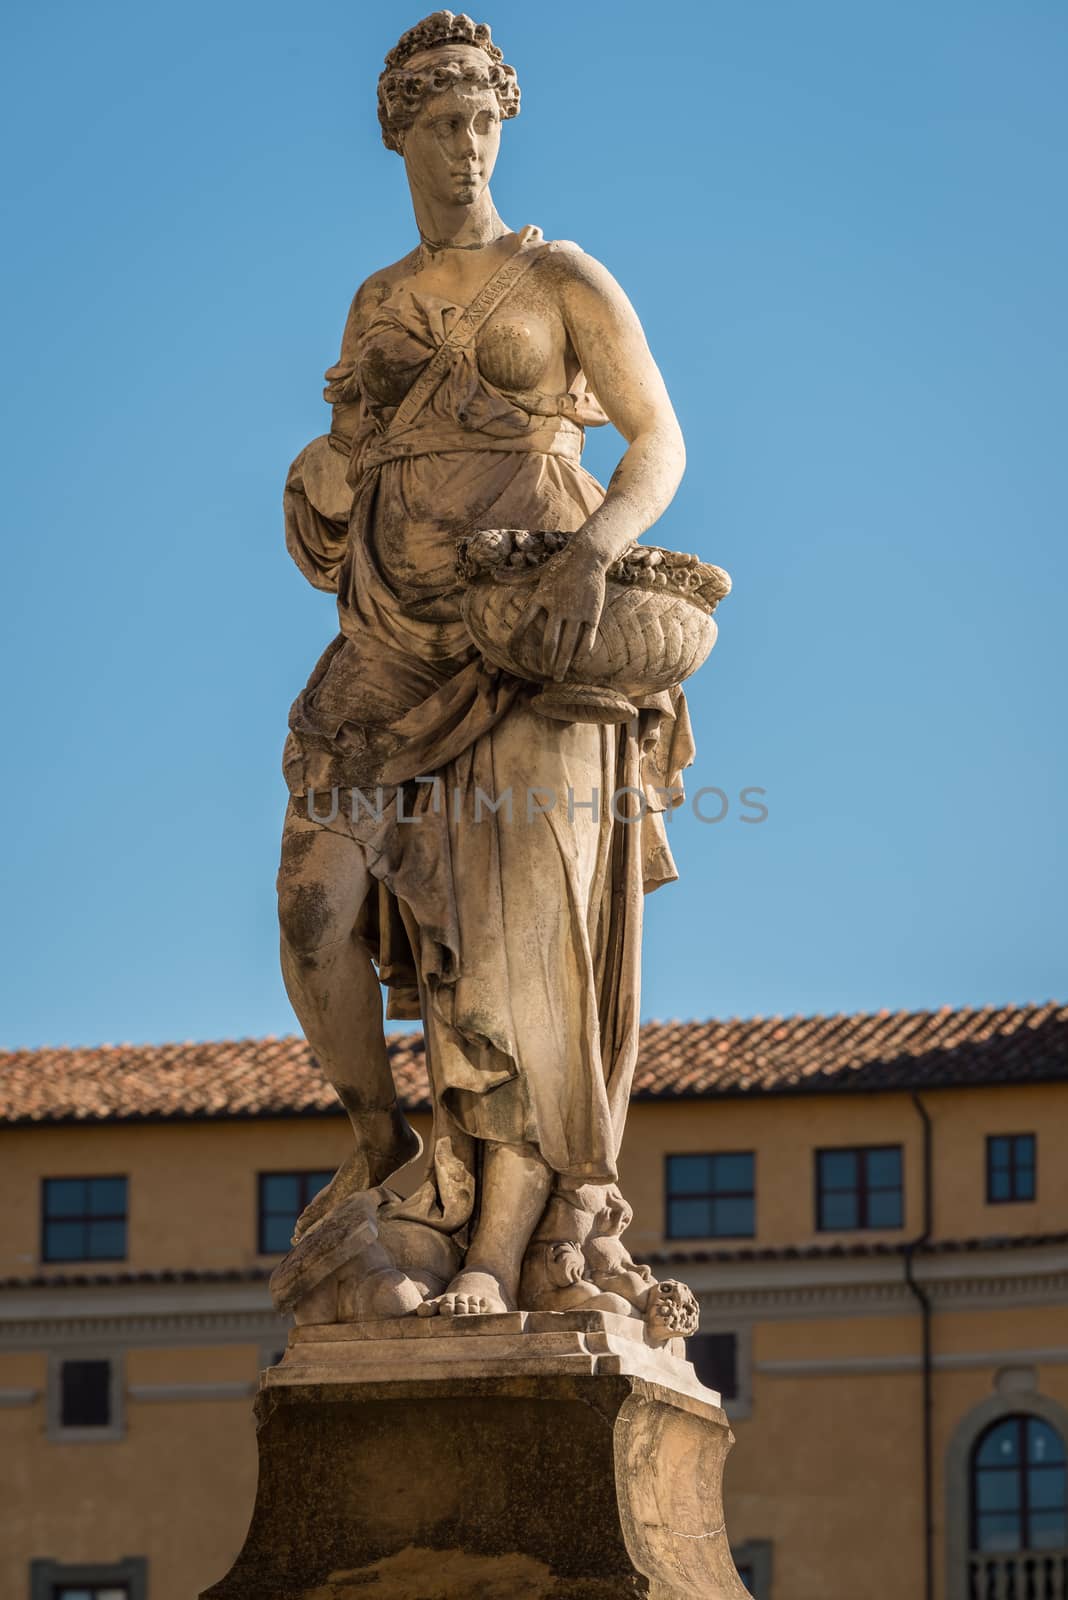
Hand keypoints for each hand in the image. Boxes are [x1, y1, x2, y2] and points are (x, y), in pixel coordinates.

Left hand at [511, 546, 607, 681]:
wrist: (588, 555)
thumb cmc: (561, 564)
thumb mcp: (538, 571)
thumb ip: (516, 576)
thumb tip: (493, 574)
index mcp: (540, 597)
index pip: (523, 624)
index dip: (516, 640)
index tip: (511, 654)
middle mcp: (558, 607)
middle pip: (550, 643)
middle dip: (547, 662)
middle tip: (546, 675)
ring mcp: (576, 612)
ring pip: (568, 644)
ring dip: (563, 663)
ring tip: (559, 675)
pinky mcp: (592, 613)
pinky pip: (587, 638)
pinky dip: (582, 651)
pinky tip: (578, 660)